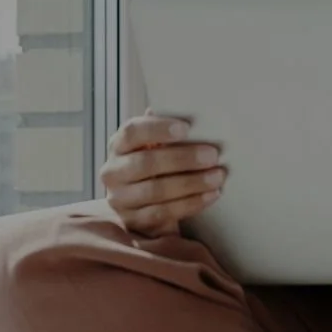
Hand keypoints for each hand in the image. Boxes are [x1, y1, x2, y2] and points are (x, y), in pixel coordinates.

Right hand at [99, 107, 226, 237]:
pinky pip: (163, 213)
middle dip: (183, 158)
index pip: (132, 131)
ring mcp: (120, 198)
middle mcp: (113, 171)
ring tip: (218, 176)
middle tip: (213, 155)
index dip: (158, 129)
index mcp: (119, 145)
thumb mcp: (156, 146)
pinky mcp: (133, 221)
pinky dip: (191, 203)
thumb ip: (167, 131)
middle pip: (146, 162)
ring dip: (191, 183)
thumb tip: (193, 109)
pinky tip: (212, 195)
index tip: (187, 128)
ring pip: (156, 190)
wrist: (141, 204)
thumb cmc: (156, 165)